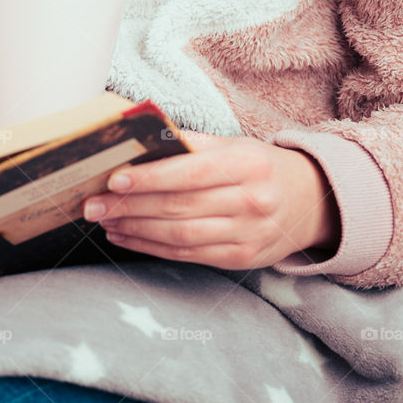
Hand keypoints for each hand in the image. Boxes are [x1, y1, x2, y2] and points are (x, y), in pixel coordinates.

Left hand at [82, 132, 340, 269]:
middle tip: (92, 205)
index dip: (149, 178)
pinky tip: (124, 237)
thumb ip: (187, 144)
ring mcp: (248, 234)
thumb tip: (133, 142)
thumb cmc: (257, 166)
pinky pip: (186, 255)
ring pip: (179, 236)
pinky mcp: (240, 259)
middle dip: (129, 207)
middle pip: (178, 207)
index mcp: (247, 164)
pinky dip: (149, 247)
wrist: (310, 202)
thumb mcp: (231, 145)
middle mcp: (251, 201)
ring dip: (134, 229)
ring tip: (104, 221)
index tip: (112, 180)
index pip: (190, 172)